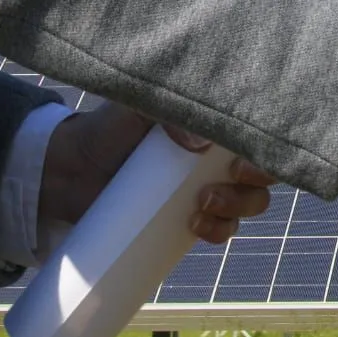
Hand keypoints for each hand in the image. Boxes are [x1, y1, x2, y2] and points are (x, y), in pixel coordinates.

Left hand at [40, 103, 274, 243]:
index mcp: (216, 127)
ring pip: (250, 203)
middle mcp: (220, 157)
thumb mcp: (139, 106)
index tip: (240, 164)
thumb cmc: (111, 127)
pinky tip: (195, 225)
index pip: (260, 138)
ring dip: (235, 209)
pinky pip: (223, 229)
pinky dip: (218, 230)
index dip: (265, 153)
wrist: (72, 168)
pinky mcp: (192, 216)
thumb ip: (170, 114)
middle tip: (213, 187)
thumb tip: (199, 144)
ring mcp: (209, 188)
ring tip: (200, 206)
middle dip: (251, 186)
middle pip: (263, 176)